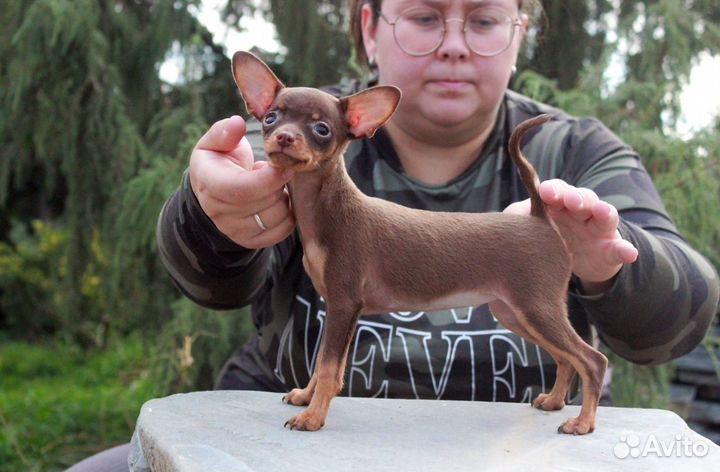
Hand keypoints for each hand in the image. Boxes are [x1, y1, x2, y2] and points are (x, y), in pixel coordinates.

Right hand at [189, 115, 295, 248]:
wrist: (214, 191)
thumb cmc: (219, 160)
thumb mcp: (214, 142)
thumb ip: (224, 132)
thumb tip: (237, 124)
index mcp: (208, 184)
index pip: (241, 190)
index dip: (268, 179)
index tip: (284, 166)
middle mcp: (219, 213)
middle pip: (265, 202)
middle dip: (279, 184)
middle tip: (277, 170)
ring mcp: (235, 231)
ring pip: (277, 217)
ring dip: (284, 198)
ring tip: (272, 185)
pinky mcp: (251, 241)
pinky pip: (282, 232)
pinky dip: (288, 215)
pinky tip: (277, 200)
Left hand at [504, 179, 637, 294]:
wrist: (567, 265)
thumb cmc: (544, 239)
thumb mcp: (530, 231)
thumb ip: (520, 222)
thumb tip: (509, 221)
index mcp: (558, 204)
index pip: (557, 191)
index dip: (553, 191)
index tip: (546, 194)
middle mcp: (580, 211)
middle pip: (582, 198)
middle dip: (578, 197)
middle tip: (573, 202)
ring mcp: (598, 228)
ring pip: (605, 215)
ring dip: (604, 212)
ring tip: (602, 213)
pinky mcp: (611, 249)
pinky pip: (620, 248)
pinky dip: (626, 250)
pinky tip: (629, 253)